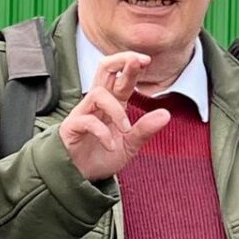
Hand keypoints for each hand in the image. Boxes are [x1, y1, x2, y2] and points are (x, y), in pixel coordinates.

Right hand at [58, 52, 172, 183]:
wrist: (79, 177)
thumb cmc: (101, 156)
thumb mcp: (130, 145)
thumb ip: (145, 130)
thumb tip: (166, 114)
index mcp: (113, 104)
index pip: (121, 77)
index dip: (131, 65)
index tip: (146, 60)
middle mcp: (97, 104)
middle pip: (104, 69)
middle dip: (121, 61)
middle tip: (137, 61)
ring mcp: (83, 113)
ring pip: (98, 94)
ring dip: (116, 110)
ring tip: (125, 130)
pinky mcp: (72, 127)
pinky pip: (87, 120)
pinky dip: (103, 133)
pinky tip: (111, 146)